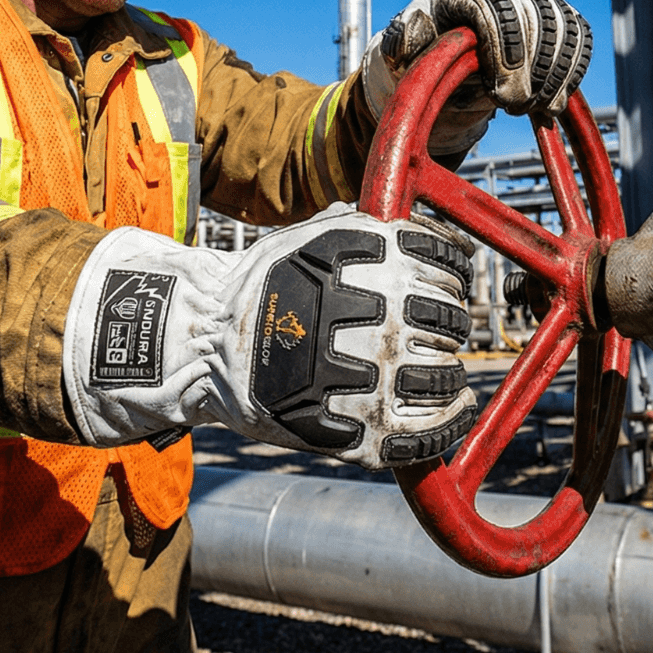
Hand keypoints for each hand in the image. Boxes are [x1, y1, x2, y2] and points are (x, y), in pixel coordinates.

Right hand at [61, 205, 477, 468]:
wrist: (200, 342)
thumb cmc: (260, 286)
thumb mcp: (308, 237)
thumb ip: (360, 228)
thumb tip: (408, 222)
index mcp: (372, 257)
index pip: (445, 263)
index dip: (452, 277)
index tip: (446, 288)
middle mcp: (377, 311)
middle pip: (447, 320)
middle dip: (450, 326)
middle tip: (439, 332)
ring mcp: (369, 372)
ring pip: (441, 376)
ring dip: (451, 375)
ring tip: (444, 375)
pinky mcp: (356, 427)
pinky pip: (422, 430)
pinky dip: (446, 424)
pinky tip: (453, 413)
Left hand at [362, 0, 592, 139]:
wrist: (454, 34)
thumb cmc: (427, 41)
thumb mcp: (405, 43)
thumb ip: (404, 40)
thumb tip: (413, 37)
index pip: (491, 7)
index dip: (500, 50)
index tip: (497, 92)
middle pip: (530, 15)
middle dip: (527, 66)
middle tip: (515, 106)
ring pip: (559, 24)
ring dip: (552, 71)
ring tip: (536, 108)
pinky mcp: (557, 13)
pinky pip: (578, 35)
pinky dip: (572, 68)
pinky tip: (556, 99)